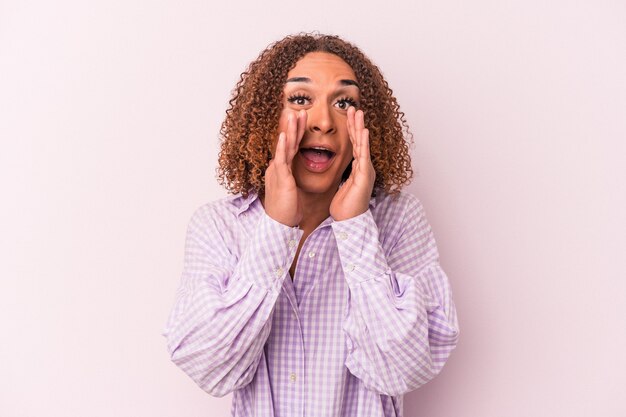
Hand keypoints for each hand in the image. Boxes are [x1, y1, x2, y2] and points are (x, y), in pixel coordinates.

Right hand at [264, 110, 306, 225]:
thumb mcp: (290, 190)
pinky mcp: (280, 178)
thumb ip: (290, 179)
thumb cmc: (287, 210)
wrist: (280, 224)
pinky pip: (281, 160)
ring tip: (292, 115)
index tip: (301, 120)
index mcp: (282, 169)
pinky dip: (283, 147)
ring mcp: (278, 172)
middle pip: (288, 143)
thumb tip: (289, 173)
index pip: (291, 147)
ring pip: (284, 147)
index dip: (296, 133)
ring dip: (289, 130)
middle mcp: (278, 167)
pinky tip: (285, 136)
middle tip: (299, 110)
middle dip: (293, 126)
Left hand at [330, 106, 375, 220]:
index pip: (354, 145)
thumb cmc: (345, 208)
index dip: (351, 130)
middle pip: (359, 141)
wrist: (349, 222)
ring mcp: (366, 170)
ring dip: (360, 127)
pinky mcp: (364, 175)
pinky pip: (363, 156)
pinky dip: (363, 142)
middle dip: (356, 124)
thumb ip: (345, 175)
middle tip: (353, 108)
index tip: (348, 117)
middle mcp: (364, 167)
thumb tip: (345, 167)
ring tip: (358, 112)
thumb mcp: (342, 187)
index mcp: (358, 169)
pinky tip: (363, 131)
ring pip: (362, 144)